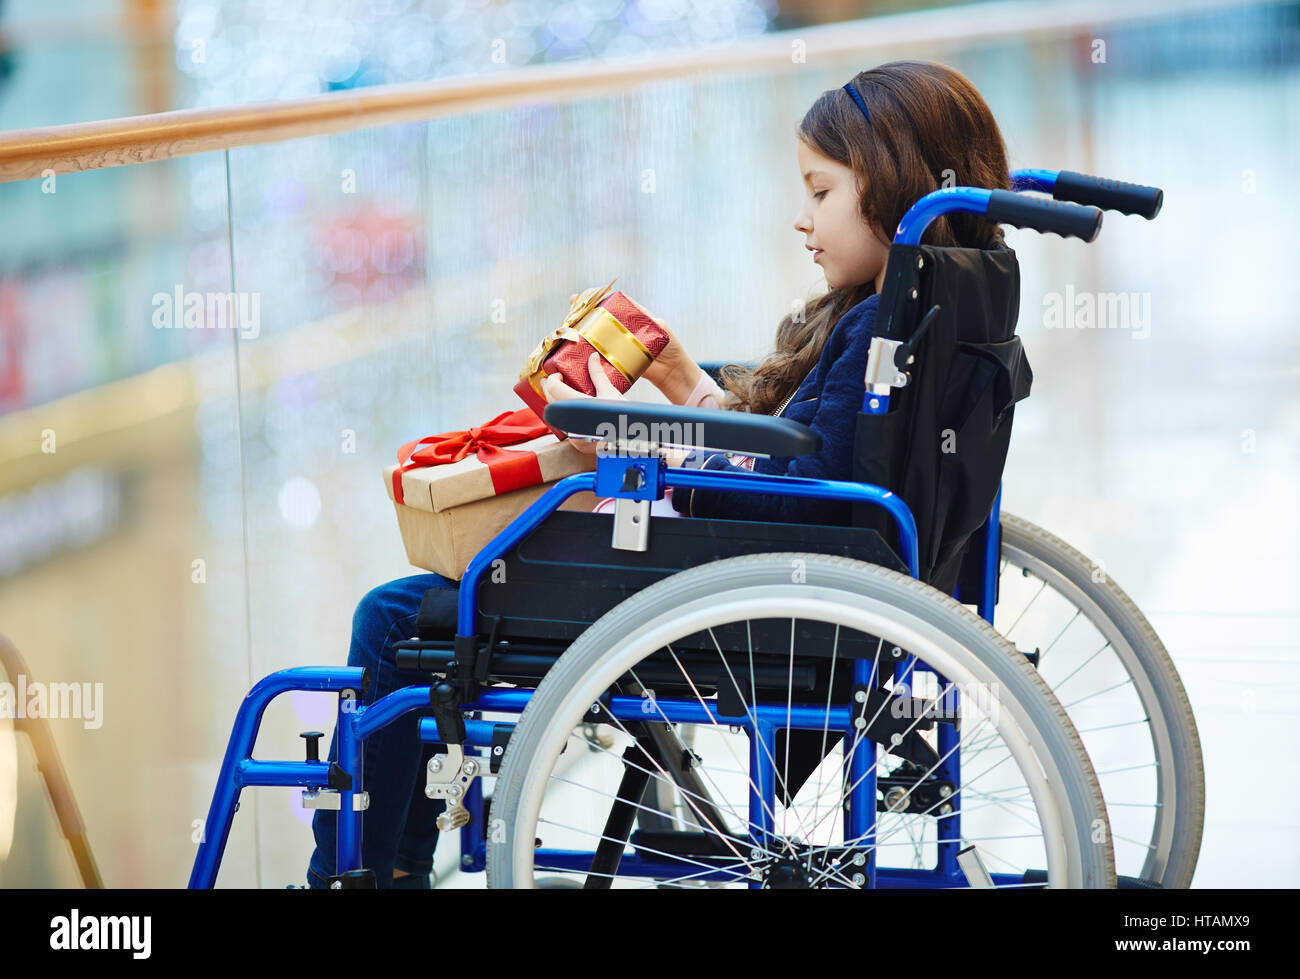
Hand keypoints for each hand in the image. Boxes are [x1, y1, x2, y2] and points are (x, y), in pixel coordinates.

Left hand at [541, 351, 628, 455]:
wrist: (630, 442)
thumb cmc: (623, 419)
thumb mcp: (610, 393)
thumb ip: (598, 375)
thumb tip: (593, 357)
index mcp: (579, 405)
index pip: (554, 388)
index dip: (552, 379)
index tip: (558, 374)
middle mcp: (573, 422)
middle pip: (551, 402)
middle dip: (549, 389)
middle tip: (552, 380)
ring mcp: (573, 435)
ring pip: (556, 417)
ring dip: (556, 404)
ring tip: (561, 395)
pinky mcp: (577, 443)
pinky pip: (564, 428)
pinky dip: (564, 417)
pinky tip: (571, 412)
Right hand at [568, 294, 698, 402]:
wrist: (673, 372)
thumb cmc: (670, 347)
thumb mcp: (658, 326)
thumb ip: (645, 316)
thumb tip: (630, 304)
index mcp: (632, 319)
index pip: (610, 306)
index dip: (595, 301)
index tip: (579, 298)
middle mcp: (622, 332)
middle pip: (599, 322)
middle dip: (583, 317)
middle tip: (569, 314)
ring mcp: (619, 347)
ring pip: (598, 339)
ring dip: (583, 336)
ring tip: (569, 331)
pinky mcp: (618, 363)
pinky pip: (602, 358)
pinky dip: (591, 356)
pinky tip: (580, 352)